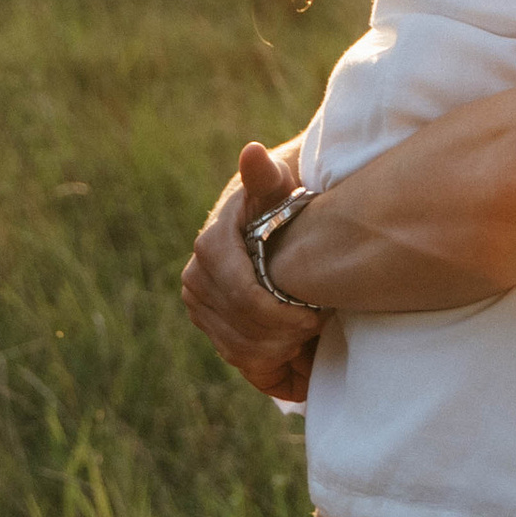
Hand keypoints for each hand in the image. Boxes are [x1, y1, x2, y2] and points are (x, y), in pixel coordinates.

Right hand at [182, 141, 325, 404]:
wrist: (272, 218)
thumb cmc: (282, 198)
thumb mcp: (278, 182)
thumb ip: (266, 173)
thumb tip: (253, 153)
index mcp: (210, 248)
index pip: (243, 298)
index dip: (280, 315)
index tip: (314, 314)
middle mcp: (197, 280)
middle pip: (242, 330)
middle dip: (284, 335)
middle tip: (319, 324)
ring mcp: (200, 307)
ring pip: (240, 351)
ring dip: (279, 350)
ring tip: (308, 335)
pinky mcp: (210, 326)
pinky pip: (238, 360)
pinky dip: (268, 363)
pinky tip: (294, 350)